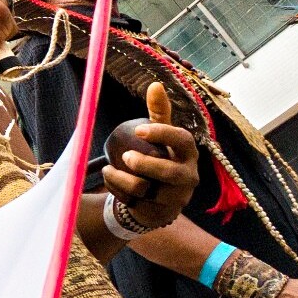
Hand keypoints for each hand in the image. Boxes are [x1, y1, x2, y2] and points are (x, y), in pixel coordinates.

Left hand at [101, 83, 198, 228]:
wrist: (158, 199)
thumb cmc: (161, 158)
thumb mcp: (160, 136)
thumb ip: (159, 113)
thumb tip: (155, 84)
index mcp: (189, 153)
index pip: (182, 140)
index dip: (162, 134)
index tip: (139, 130)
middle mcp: (188, 176)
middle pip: (169, 172)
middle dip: (145, 164)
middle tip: (125, 156)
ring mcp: (176, 197)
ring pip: (147, 189)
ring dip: (121, 178)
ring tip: (107, 168)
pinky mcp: (161, 213)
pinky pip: (135, 202)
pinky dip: (117, 191)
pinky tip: (111, 180)